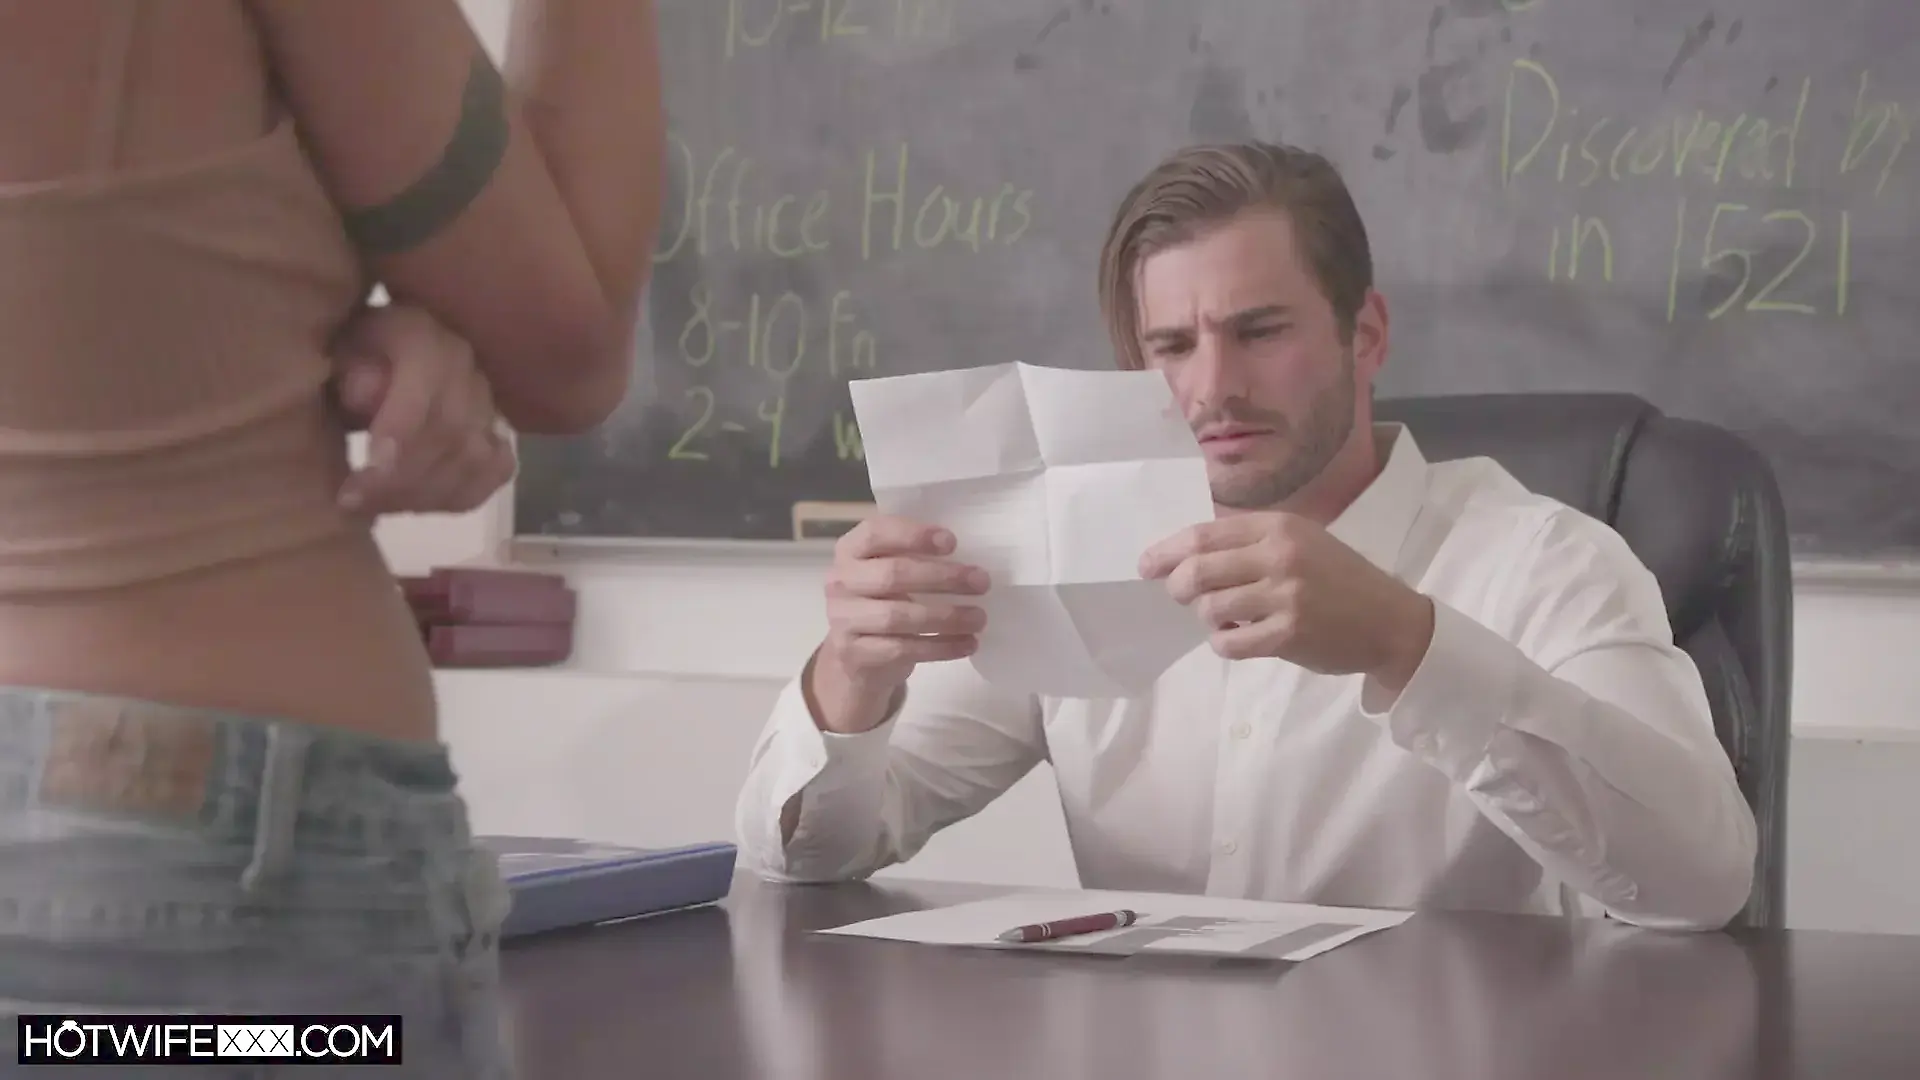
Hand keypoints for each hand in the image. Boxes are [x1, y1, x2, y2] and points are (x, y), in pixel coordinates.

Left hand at [329, 305, 517, 515]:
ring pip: (475, 457)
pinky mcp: (496, 432)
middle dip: (402, 476)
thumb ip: (346, 370)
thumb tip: (367, 396)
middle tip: (354, 501)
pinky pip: (496, 472)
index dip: (401, 426)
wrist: (371, 357)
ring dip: (424, 493)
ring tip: (377, 507)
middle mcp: (464, 363)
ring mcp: (487, 400)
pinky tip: (417, 504)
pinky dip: (461, 495)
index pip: (426, 376)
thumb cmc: (345, 359)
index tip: (367, 469)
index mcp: (421, 332)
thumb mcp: (330, 353)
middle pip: (452, 429)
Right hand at [810, 516, 990, 732]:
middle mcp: (840, 582)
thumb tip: (971, 555)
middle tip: (981, 582)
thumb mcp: (891, 572)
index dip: (913, 535)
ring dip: (946, 617)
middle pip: (892, 575)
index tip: (952, 542)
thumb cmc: (884, 602)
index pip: (875, 533)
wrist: (857, 658)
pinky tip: (968, 643)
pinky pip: (903, 649)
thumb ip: (915, 556)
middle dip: (942, 577)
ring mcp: (843, 620)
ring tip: (979, 618)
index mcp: (850, 550)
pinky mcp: (855, 654)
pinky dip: (941, 647)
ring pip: (898, 616)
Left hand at [1140, 512, 1434, 691]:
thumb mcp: (1301, 541)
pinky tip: (1239, 638)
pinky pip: (1229, 643)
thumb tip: (1186, 556)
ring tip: (1227, 618)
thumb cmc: (1339, 579)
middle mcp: (1279, 556)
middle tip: (1181, 596)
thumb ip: (1250, 543)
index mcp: (1278, 526)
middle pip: (1198, 570)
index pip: (1204, 535)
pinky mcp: (1288, 635)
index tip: (1147, 565)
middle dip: (1178, 587)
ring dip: (1208, 618)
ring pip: (1209, 609)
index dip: (1167, 552)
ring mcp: (1285, 596)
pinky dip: (1224, 643)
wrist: (1389, 621)